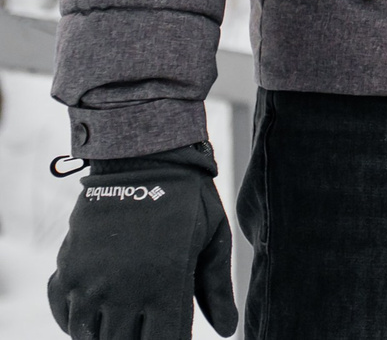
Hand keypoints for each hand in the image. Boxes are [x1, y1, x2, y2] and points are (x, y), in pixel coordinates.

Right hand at [49, 142, 237, 338]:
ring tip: (122, 321)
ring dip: (106, 334)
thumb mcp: (213, 239)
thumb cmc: (186, 200)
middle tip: (145, 327)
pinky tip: (96, 312)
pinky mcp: (67, 272)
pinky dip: (77, 322)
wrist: (142, 160)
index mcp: (166, 285)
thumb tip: (227, 331)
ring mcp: (91, 283)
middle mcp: (124, 291)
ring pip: (90, 338)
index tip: (170, 333)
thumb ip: (216, 289)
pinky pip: (65, 317)